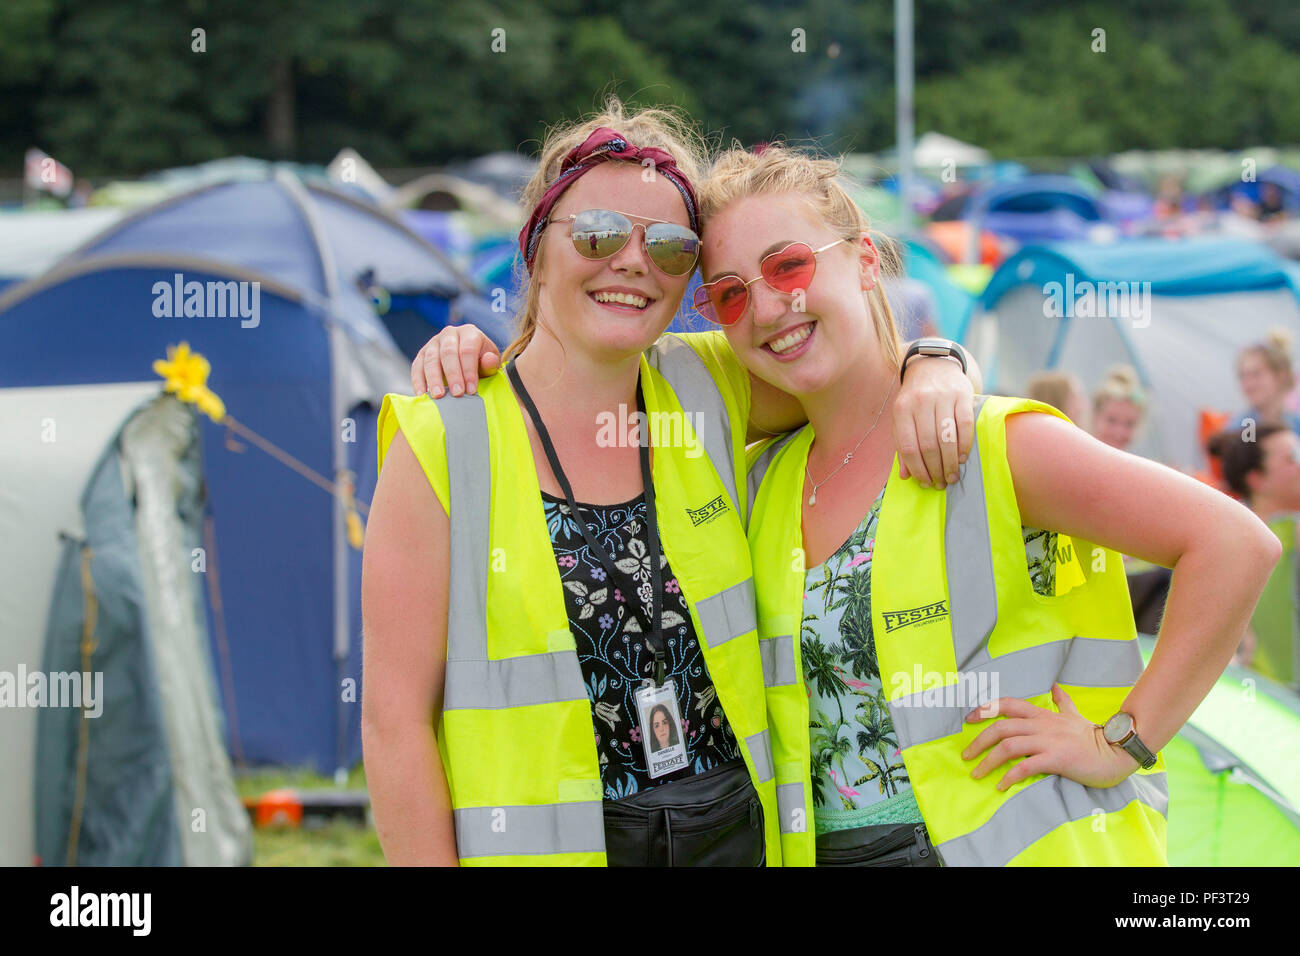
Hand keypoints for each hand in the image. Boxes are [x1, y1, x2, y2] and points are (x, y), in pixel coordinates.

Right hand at [410, 325, 501, 397]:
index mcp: (469, 333)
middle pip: (448, 353)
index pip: (468, 350)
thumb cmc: (480, 362)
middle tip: (457, 394)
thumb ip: (490, 363)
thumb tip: (489, 360)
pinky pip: (417, 366)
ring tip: (438, 396)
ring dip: (434, 379)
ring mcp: (433, 343)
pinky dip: (418, 381)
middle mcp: (449, 334)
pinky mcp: (422, 355)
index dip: (469, 370)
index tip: (471, 390)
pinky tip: (422, 394)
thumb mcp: (489, 363)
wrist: (467, 360)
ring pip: (431, 359)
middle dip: (453, 375)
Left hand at [892, 355, 974, 488]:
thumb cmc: (915, 398)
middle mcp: (921, 402)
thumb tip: (905, 475)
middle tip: (941, 484)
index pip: (908, 446)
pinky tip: (962, 458)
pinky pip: (965, 424)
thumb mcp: (902, 418)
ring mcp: (942, 397)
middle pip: (929, 444)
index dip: (917, 468)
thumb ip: (902, 445)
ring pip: (947, 437)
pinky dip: (964, 445)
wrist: (933, 364)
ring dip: (951, 462)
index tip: (925, 483)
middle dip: (936, 469)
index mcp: (902, 409)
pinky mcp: (962, 394)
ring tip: (952, 476)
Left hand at [960, 684, 1137, 790]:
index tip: (969, 719)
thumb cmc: (1092, 736)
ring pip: (1008, 746)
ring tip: (977, 773)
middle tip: (967, 755)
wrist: (1115, 752)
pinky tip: (1001, 785)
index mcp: (1043, 714)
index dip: (985, 709)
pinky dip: (1009, 776)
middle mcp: (1042, 725)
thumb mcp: (1074, 714)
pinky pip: (1025, 767)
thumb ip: (1062, 701)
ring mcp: (1048, 741)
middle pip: (1001, 727)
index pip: (1007, 704)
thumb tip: (1055, 686)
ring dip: (988, 760)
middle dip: (979, 740)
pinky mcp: (1056, 759)